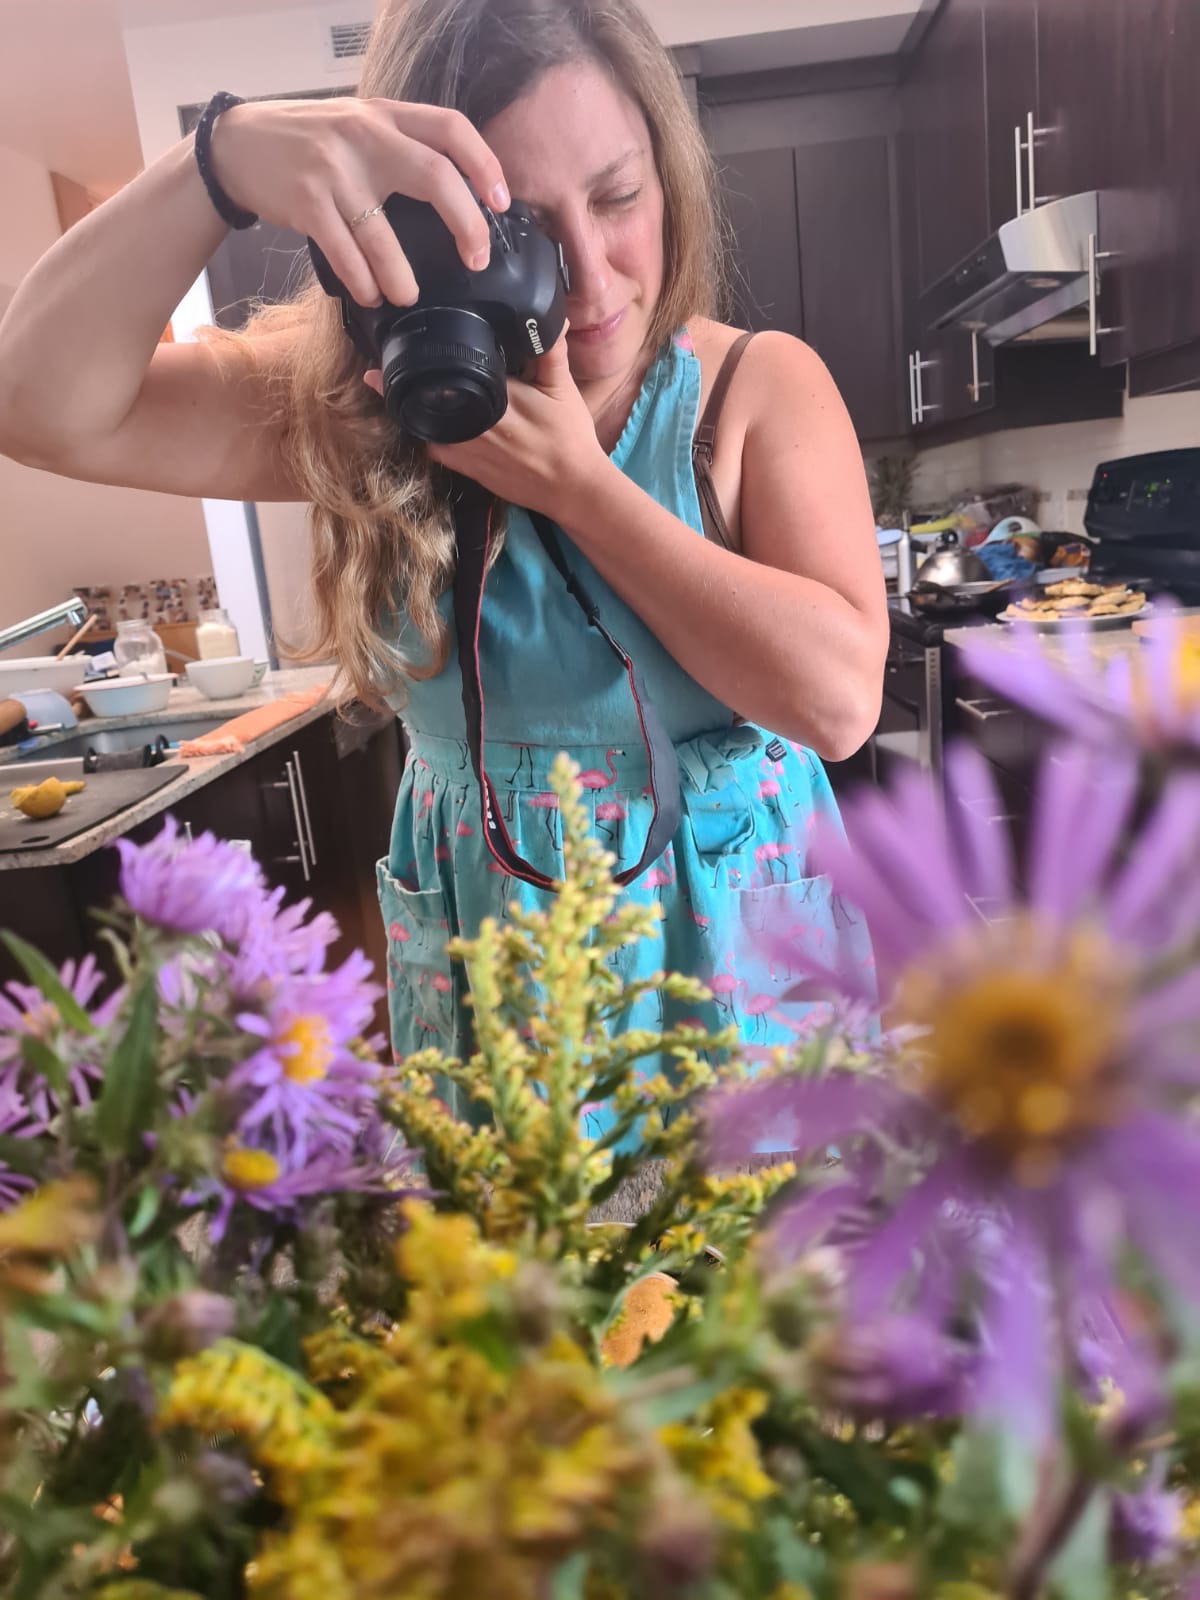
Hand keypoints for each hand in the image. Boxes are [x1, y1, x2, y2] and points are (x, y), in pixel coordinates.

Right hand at [207, 97, 509, 307]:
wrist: (236, 143)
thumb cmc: (308, 142)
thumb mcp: (357, 125)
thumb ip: (399, 145)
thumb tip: (456, 191)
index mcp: (385, 115)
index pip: (450, 127)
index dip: (485, 164)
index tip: (502, 202)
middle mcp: (364, 135)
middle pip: (435, 176)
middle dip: (467, 224)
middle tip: (476, 259)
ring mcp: (334, 169)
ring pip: (383, 234)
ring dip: (401, 276)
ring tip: (407, 295)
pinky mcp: (307, 201)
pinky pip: (346, 254)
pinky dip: (363, 281)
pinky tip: (370, 294)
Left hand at [364, 328, 610, 524]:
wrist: (572, 487)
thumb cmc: (570, 437)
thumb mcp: (563, 389)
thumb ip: (551, 352)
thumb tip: (550, 319)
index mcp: (498, 399)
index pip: (452, 374)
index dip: (422, 361)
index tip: (394, 347)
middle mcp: (477, 425)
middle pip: (429, 399)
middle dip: (402, 384)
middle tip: (376, 370)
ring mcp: (469, 450)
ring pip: (425, 427)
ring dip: (408, 410)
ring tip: (387, 392)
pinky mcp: (468, 469)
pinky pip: (434, 450)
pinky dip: (423, 435)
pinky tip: (417, 422)